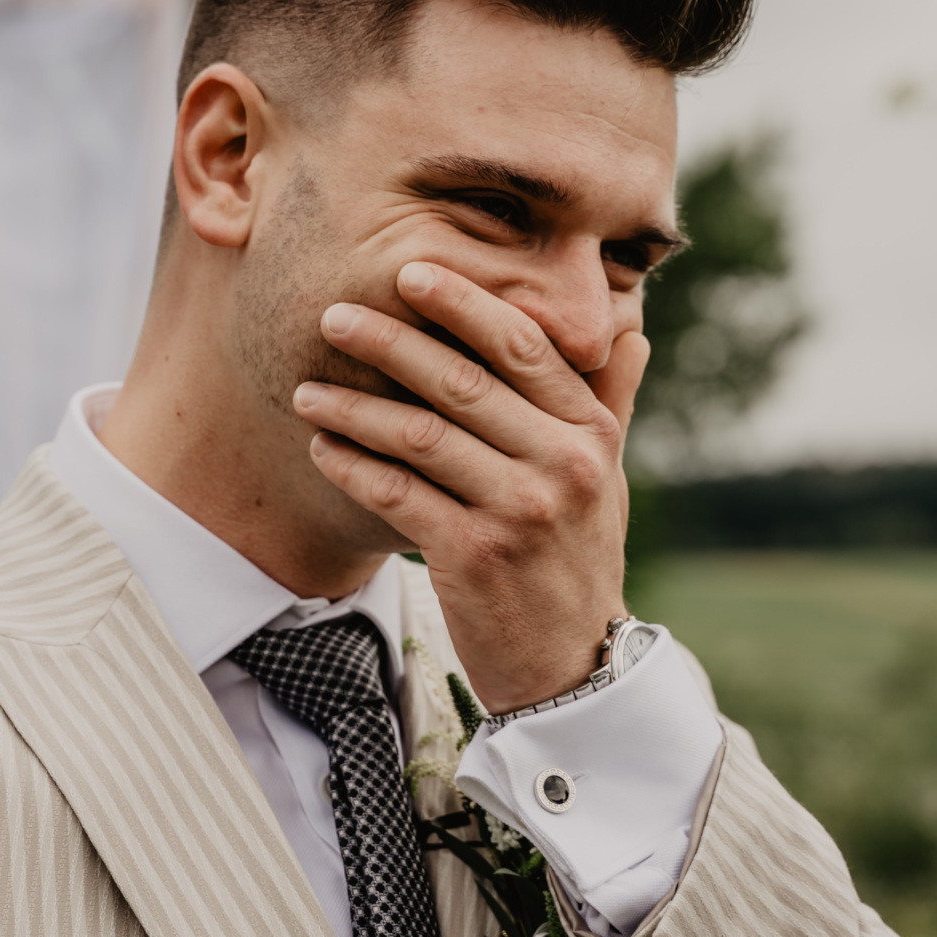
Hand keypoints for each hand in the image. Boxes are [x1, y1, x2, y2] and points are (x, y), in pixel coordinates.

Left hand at [291, 260, 647, 711]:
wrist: (573, 664)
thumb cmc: (580, 557)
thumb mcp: (608, 476)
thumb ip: (610, 398)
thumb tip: (630, 326)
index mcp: (590, 432)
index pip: (523, 345)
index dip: (464, 302)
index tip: (410, 272)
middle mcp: (563, 464)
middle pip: (461, 381)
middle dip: (390, 341)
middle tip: (334, 314)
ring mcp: (520, 511)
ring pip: (419, 435)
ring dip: (354, 406)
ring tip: (306, 389)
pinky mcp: (474, 556)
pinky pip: (396, 494)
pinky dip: (352, 466)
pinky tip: (321, 448)